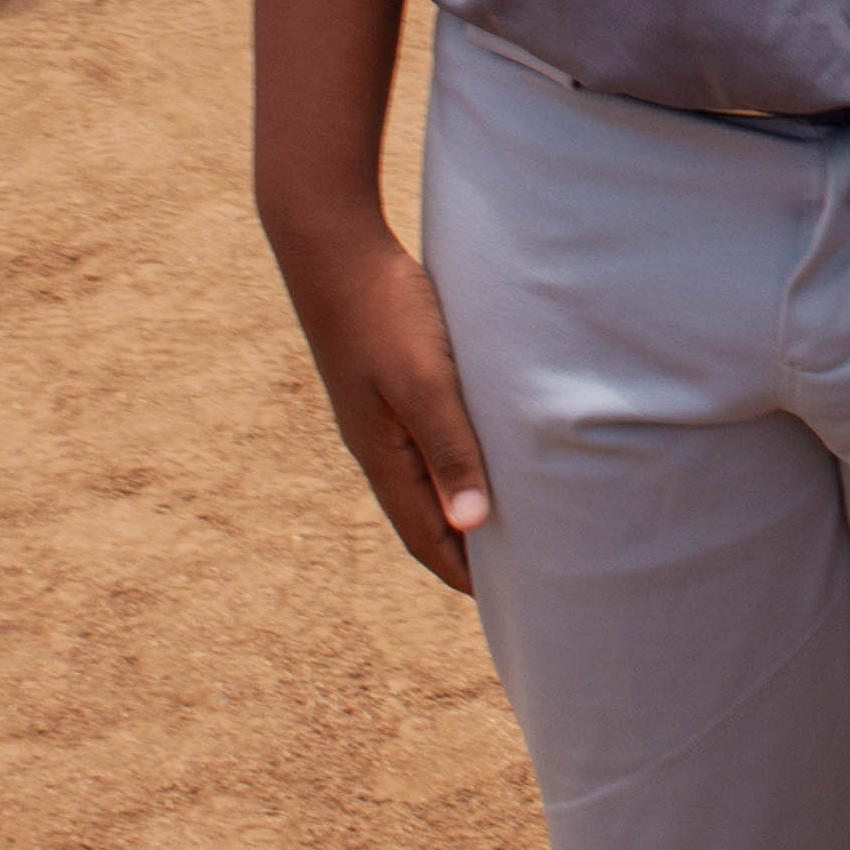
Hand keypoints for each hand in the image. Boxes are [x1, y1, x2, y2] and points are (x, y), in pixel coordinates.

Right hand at [267, 215, 494, 595]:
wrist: (333, 246)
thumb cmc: (384, 312)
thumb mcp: (425, 382)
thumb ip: (450, 450)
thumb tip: (471, 527)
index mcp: (383, 455)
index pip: (425, 537)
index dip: (463, 573)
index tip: (505, 603)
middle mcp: (377, 443)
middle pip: (424, 516)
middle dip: (464, 550)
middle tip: (516, 576)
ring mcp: (378, 413)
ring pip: (424, 477)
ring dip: (459, 505)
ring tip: (505, 523)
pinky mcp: (387, 382)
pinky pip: (425, 440)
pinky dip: (454, 462)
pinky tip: (480, 451)